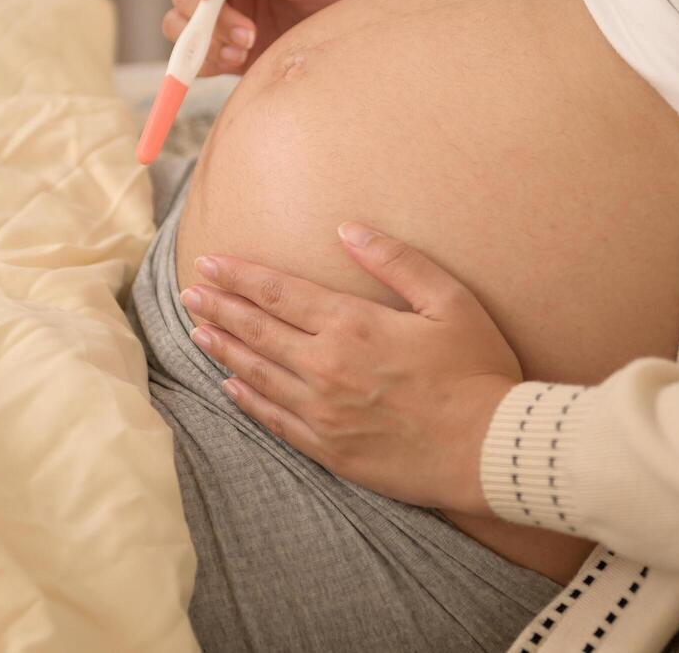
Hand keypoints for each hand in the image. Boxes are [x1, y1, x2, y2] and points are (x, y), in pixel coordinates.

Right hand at [167, 0, 395, 75]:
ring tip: (243, 51)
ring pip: (180, 25)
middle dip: (208, 16)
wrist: (358, 35)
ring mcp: (223, 18)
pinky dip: (205, 61)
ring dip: (203, 41)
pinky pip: (195, 57)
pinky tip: (238, 61)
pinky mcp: (226, 51)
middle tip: (248, 34)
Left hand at [178, 222, 520, 515]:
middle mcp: (326, 366)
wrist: (487, 449)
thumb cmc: (477, 370)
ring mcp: (323, 410)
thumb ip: (396, 260)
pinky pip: (274, 420)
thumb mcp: (450, 301)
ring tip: (196, 332)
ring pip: (257, 373)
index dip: (240, 276)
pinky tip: (230, 386)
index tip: (210, 264)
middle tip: (190, 293)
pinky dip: (247, 400)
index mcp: (353, 324)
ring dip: (224, 349)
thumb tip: (347, 229)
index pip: (280, 293)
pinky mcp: (329, 448)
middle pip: (259, 330)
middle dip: (220, 308)